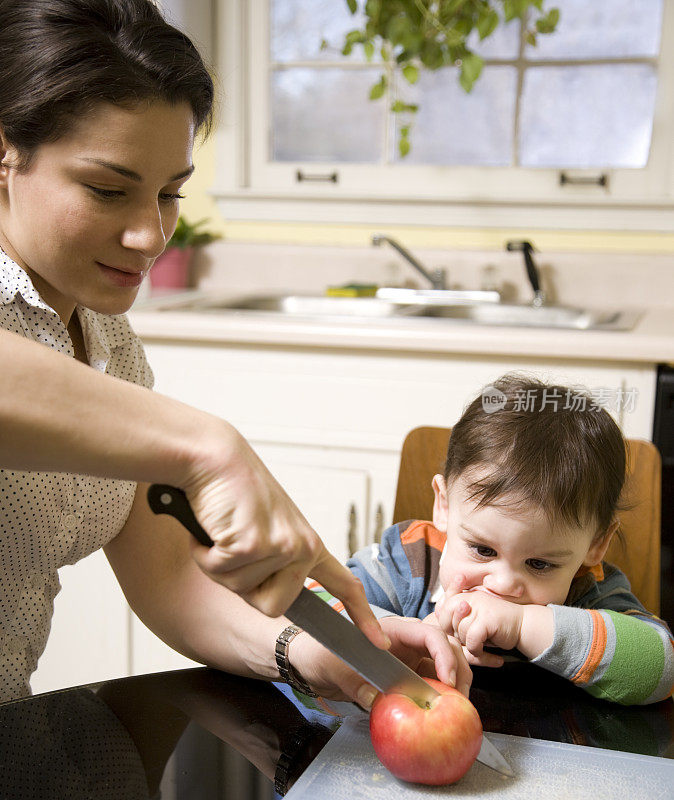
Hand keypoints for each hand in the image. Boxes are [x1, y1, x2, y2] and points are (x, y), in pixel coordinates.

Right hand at [183, 423, 387, 647]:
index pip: (343, 583)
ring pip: (242, 591)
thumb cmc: (235, 492)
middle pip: (273, 607)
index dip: (360, 614)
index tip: (377, 641)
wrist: (214, 458)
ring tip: (226, 528)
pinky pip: (220, 571)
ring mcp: (281, 546)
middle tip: (236, 545)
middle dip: (244, 586)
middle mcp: (301, 546)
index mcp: (308, 542)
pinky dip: (206, 553)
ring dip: (220, 564)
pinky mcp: (253, 545)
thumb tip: (270, 594)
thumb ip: (276, 560)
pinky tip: (214, 525)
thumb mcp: (267, 529)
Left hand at [288, 615, 472, 707]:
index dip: (444, 654)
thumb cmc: (322, 655)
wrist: (313, 664)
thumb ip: (352, 681)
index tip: (448, 680)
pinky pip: (433, 681)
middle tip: (460, 699)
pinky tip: (444, 710)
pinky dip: (443, 693)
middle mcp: (406, 641)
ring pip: (445, 664)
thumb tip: (373, 699)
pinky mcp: (408, 675)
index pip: (429, 634)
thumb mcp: (333, 666)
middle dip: (459, 669)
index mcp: (392, 630)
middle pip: (446, 647)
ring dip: (457, 682)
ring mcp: (408, 657)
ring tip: (457, 706)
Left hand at [432, 575, 523, 664]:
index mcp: (464, 594)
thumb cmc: (495, 625)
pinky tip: (484, 649)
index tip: (459, 631)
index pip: (441, 609)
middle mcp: (470, 597)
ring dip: (469, 644)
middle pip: (446, 621)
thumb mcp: (472, 617)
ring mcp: (479, 606)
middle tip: (470, 638)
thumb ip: (455, 615)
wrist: (523, 626)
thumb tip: (435, 614)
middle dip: (455, 635)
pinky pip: (471, 640)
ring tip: (481, 643)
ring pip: (460, 632)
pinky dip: (477, 649)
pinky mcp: (487, 619)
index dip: (446, 624)